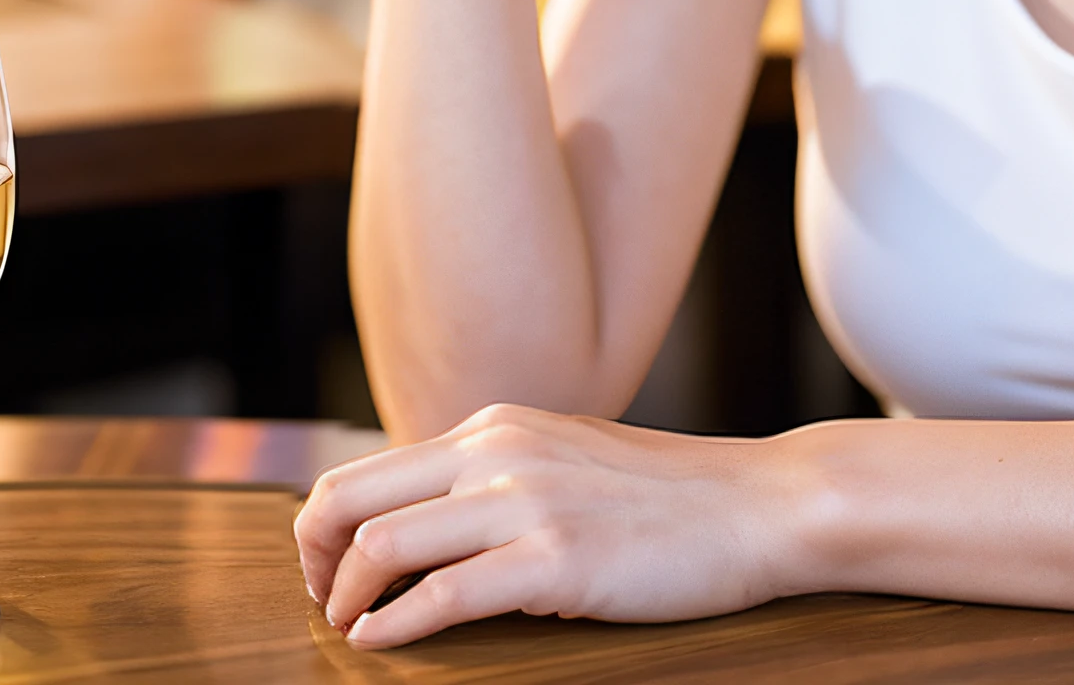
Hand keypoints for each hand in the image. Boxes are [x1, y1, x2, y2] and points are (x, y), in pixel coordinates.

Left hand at [292, 404, 803, 649]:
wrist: (760, 504)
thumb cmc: (670, 495)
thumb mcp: (565, 456)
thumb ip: (498, 473)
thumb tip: (429, 515)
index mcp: (493, 428)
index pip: (365, 470)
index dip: (322, 526)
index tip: (323, 569)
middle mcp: (497, 452)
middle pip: (352, 500)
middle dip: (314, 559)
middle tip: (320, 603)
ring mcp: (525, 503)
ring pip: (384, 546)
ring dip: (347, 598)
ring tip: (349, 628)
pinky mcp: (556, 560)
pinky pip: (444, 597)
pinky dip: (397, 626)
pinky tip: (382, 644)